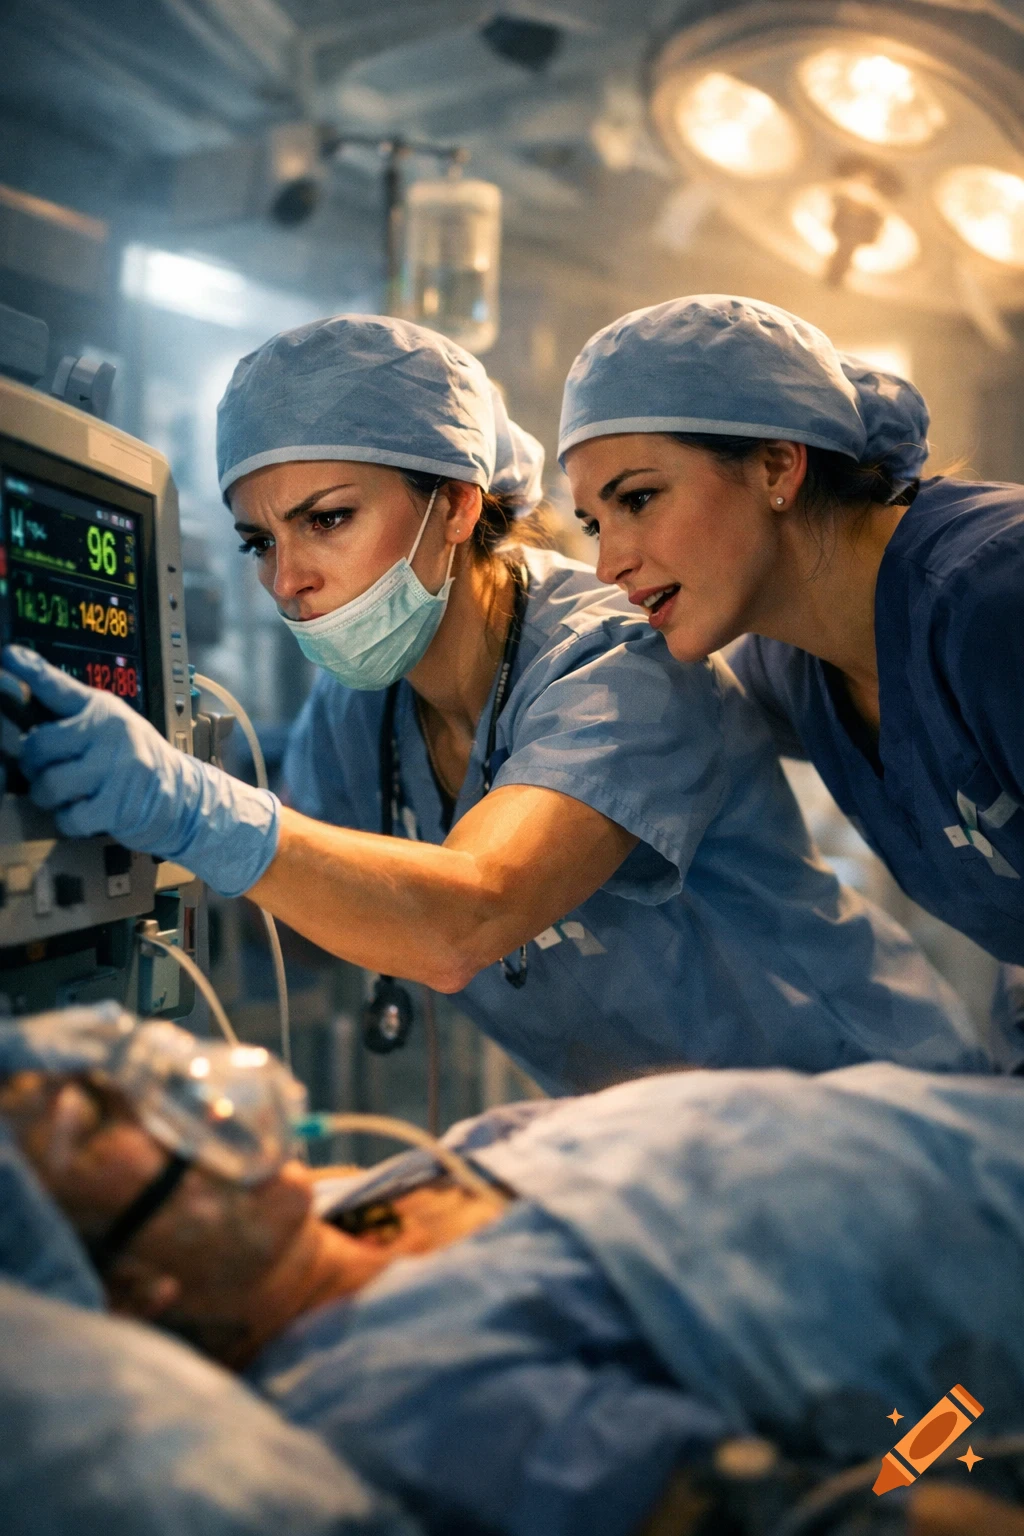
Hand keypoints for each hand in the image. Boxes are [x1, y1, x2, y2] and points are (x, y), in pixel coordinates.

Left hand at [3, 646, 279, 897]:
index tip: (7, 655)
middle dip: (33, 765)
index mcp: (103, 710)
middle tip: (45, 770)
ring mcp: (115, 769)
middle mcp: (110, 733)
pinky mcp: (117, 805)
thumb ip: (72, 715)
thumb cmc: (137, 760)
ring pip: (47, 785)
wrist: (183, 796)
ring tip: (66, 793)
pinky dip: (70, 820)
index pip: (58, 686)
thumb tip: (22, 701)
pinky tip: (85, 811)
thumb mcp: (111, 725)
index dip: (29, 670)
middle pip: (37, 746)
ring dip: (47, 796)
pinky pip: (68, 817)